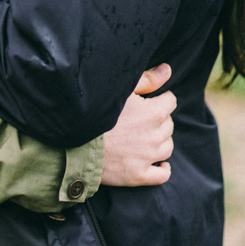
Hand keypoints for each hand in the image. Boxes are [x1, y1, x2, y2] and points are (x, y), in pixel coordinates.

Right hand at [100, 64, 175, 186]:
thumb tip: (167, 70)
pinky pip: (162, 175)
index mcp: (153, 113)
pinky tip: (159, 163)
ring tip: (146, 137)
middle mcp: (155, 136)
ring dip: (160, 141)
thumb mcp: (120, 91)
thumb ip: (147, 80)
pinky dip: (164, 169)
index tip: (149, 101)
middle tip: (141, 118)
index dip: (160, 99)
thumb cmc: (95, 112)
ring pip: (167, 147)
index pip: (170, 102)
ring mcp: (148, 158)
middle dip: (159, 119)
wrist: (74, 142)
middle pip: (169, 124)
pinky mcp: (139, 175)